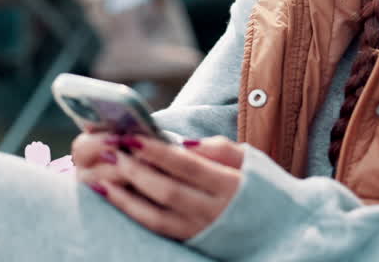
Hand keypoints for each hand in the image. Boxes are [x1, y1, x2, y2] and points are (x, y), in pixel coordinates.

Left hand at [74, 133, 244, 240]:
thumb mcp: (250, 161)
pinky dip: (132, 212)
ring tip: (101, 175)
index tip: (133, 137)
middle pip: (167, 190)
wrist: (278, 231)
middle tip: (110, 151)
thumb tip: (182, 144)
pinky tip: (113, 196)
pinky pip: (156, 228)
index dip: (158, 152)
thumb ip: (218, 149)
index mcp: (231, 186)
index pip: (188, 166)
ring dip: (125, 195)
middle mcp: (214, 212)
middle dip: (135, 170)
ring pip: (155, 215)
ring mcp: (200, 231)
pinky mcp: (191, 242)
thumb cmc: (261, 187)